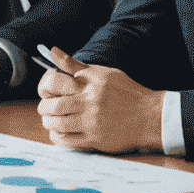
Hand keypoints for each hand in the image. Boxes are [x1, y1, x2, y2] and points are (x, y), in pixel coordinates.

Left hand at [36, 46, 162, 153]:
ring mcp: (92, 122)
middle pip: (53, 105)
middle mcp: (89, 102)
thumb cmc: (126, 92)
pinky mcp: (96, 139)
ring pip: (57, 124)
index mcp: (88, 83)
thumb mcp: (102, 73)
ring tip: (49, 120)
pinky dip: (57, 136)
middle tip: (45, 107)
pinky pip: (68, 141)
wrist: (149, 116)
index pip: (54, 81)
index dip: (44, 85)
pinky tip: (58, 132)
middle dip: (44, 107)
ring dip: (48, 122)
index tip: (46, 89)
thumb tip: (52, 51)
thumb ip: (75, 65)